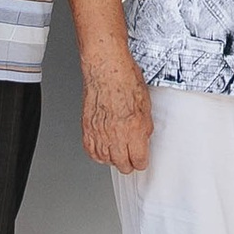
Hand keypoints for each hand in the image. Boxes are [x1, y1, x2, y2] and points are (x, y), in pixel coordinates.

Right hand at [81, 53, 152, 172]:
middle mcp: (116, 133)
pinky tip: (102, 150)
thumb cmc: (126, 79)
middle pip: (122, 164)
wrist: (106, 68)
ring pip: (106, 160)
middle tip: (131, 160)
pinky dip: (97, 153)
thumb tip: (144, 138)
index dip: (141, 162)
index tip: (141, 160)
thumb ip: (145, 126)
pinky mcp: (87, 128)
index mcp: (134, 128)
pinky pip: (91, 151)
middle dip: (128, 164)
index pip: (139, 160)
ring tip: (117, 154)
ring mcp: (100, 132)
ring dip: (113, 159)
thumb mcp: (146, 104)